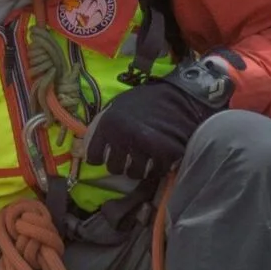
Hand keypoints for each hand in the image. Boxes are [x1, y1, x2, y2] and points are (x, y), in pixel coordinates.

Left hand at [81, 73, 222, 185]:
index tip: (106, 156)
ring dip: (138, 169)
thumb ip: (105, 127)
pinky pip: (156, 173)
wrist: (180, 95)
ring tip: (144, 159)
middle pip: (114, 168)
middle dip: (121, 164)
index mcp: (107, 124)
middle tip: (129, 157)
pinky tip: (159, 159)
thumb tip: (90, 147)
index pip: (93, 157)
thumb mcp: (117, 107)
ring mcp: (145, 146)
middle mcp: (123, 136)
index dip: (99, 158)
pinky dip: (158, 168)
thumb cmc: (146, 100)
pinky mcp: (166, 153)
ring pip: (134, 174)